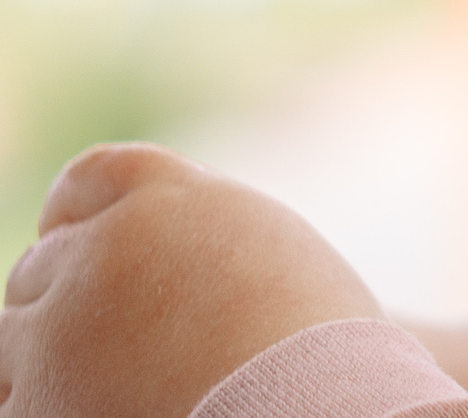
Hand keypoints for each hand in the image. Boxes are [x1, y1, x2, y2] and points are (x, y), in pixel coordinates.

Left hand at [0, 144, 379, 417]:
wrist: (315, 414)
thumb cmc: (330, 358)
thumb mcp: (282, 267)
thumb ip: (212, 251)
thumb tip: (172, 276)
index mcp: (173, 199)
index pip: (92, 179)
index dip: (81, 216)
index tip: (85, 246)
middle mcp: (103, 252)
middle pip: (42, 262)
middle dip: (67, 298)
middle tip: (116, 343)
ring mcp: (58, 333)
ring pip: (11, 335)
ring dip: (45, 359)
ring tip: (114, 390)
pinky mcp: (36, 409)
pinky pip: (15, 403)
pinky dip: (48, 412)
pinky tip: (108, 416)